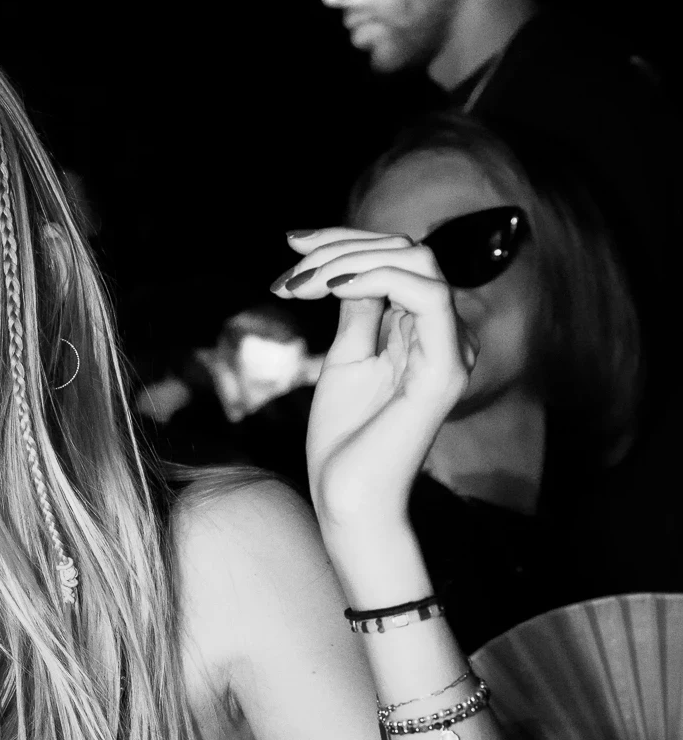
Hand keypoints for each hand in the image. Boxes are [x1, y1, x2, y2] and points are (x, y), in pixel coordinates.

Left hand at [272, 228, 470, 536]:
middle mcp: (447, 335)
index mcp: (425, 331)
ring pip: (418, 261)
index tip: (291, 246)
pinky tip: (328, 288)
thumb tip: (347, 261)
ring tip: (299, 283)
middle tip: (289, 268)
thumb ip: (358, 308)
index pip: (398, 258)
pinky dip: (375, 278)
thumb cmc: (344, 438)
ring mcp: (451, 351)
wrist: (347, 498)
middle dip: (341, 245)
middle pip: (408, 250)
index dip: (345, 241)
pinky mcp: (445, 370)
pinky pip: (427, 296)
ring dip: (349, 260)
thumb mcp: (346, 357)